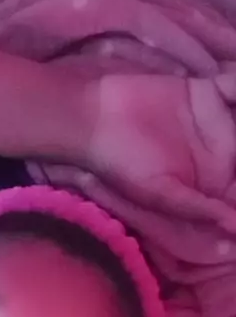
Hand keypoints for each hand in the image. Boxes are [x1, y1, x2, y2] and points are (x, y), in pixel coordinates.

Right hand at [81, 74, 235, 230]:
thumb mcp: (159, 194)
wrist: (95, 120)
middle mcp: (219, 155)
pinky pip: (235, 87)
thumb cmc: (122, 165)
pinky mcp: (207, 92)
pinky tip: (231, 88)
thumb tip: (234, 229)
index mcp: (212, 185)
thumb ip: (198, 209)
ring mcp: (215, 123)